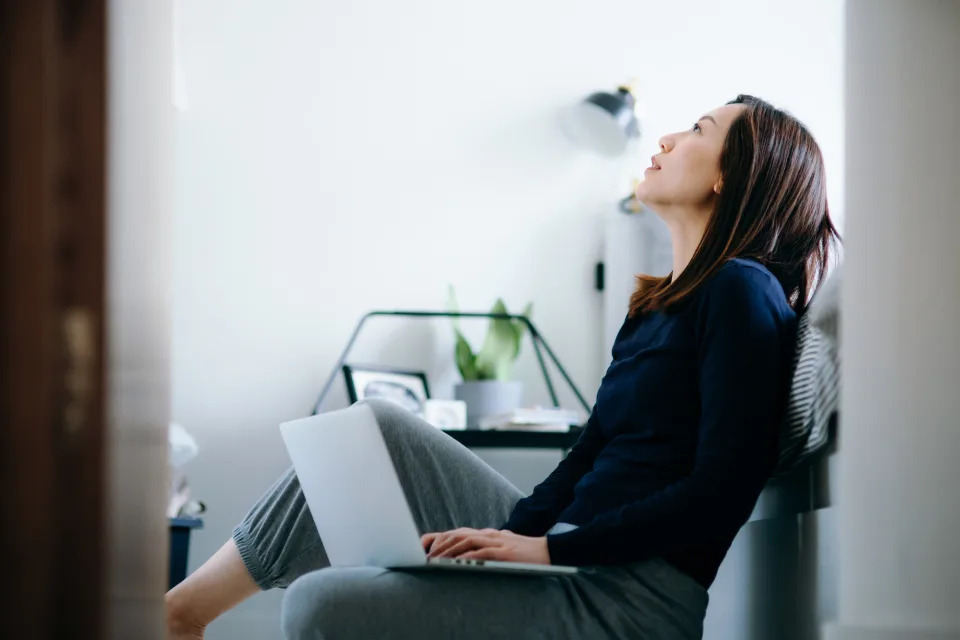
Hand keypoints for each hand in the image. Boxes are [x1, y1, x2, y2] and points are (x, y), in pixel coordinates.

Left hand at [420, 528, 550, 564]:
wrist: (548, 552)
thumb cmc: (523, 553)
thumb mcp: (500, 548)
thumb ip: (484, 549)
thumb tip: (465, 556)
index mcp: (485, 534)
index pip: (457, 532)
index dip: (438, 538)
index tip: (423, 548)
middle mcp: (488, 534)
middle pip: (457, 534)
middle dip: (439, 544)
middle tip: (425, 556)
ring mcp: (496, 541)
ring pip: (466, 540)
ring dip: (449, 550)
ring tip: (436, 560)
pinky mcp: (504, 551)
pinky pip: (482, 552)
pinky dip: (468, 556)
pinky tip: (457, 562)